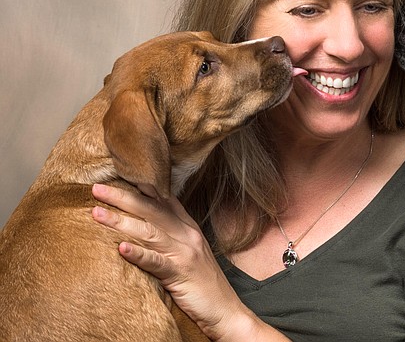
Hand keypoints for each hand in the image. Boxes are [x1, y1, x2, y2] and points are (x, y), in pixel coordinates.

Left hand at [90, 183, 277, 340]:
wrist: (226, 311)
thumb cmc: (204, 284)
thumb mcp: (190, 253)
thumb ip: (172, 236)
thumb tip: (145, 227)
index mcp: (189, 228)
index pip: (164, 201)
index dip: (142, 187)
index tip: (119, 175)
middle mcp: (187, 235)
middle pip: (152, 210)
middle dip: (123, 197)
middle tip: (97, 188)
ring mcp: (185, 254)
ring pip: (149, 231)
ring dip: (121, 221)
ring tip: (97, 214)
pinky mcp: (181, 275)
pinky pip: (156, 263)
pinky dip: (138, 255)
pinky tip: (121, 249)